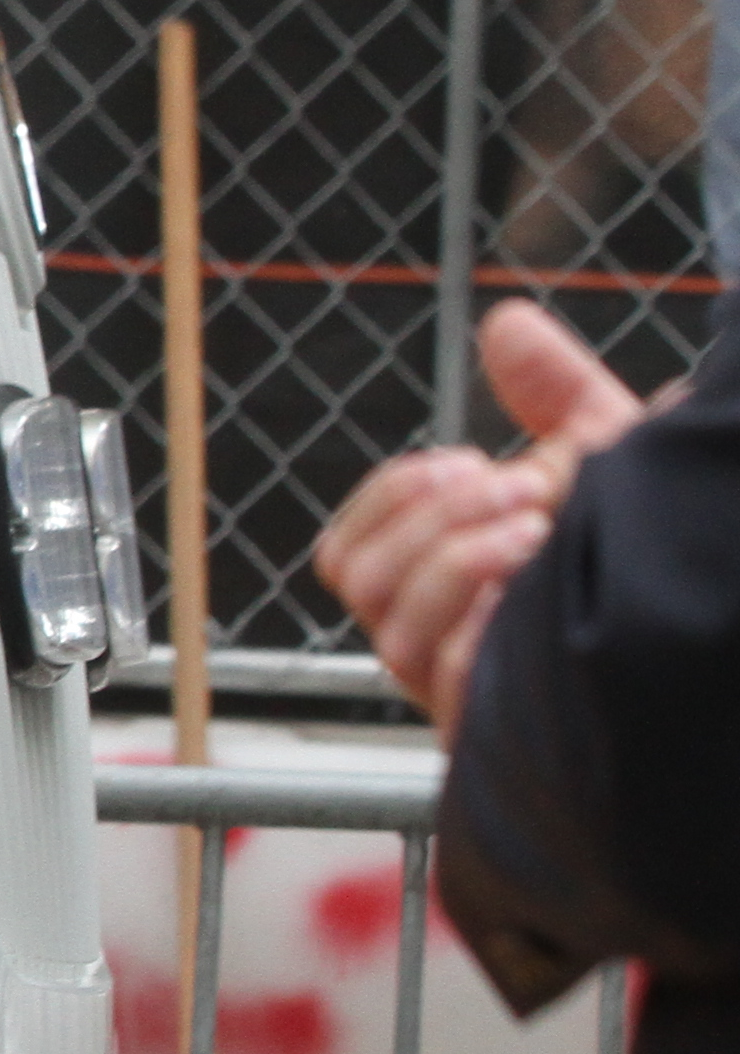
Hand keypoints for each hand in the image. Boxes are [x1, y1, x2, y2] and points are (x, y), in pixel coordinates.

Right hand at [307, 305, 651, 734]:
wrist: (717, 620)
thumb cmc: (654, 555)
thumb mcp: (611, 459)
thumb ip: (553, 392)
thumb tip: (506, 322)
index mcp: (441, 584)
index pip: (349, 548)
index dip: (393, 496)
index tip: (468, 459)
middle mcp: (438, 640)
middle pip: (358, 580)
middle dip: (429, 518)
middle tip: (513, 488)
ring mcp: (463, 690)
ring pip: (392, 633)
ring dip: (454, 565)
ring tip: (534, 532)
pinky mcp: (498, 730)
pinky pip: (449, 682)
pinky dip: (482, 628)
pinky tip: (539, 590)